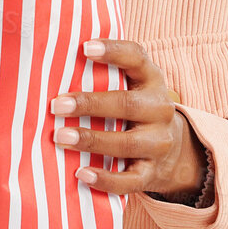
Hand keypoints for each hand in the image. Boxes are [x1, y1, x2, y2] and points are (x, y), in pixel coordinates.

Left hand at [49, 39, 206, 200]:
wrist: (175, 150)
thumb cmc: (135, 108)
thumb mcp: (132, 85)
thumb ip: (104, 74)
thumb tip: (52, 62)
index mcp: (152, 80)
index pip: (137, 58)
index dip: (113, 51)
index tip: (84, 48)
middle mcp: (160, 110)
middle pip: (127, 105)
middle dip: (90, 104)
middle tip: (56, 105)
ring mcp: (158, 143)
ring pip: (126, 143)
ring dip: (91, 140)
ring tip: (60, 136)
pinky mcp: (152, 173)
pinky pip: (130, 180)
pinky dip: (106, 178)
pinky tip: (81, 173)